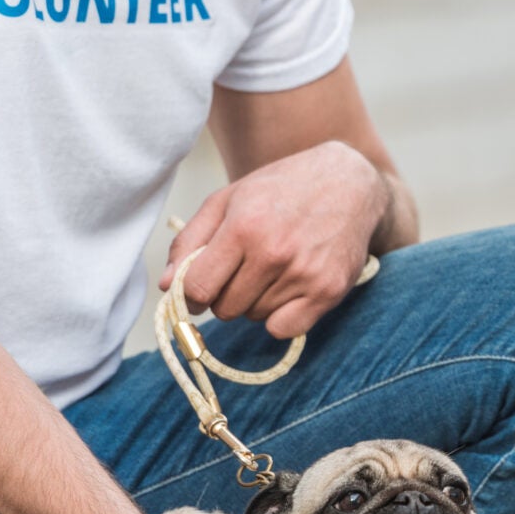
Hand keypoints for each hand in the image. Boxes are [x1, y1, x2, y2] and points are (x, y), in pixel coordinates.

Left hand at [165, 141, 388, 340]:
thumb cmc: (280, 189)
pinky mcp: (329, 291)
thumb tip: (165, 285)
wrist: (349, 182)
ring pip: (254, 317)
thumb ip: (191, 241)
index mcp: (244, 226)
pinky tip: (290, 287)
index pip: (197, 288)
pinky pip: (284, 330)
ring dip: (256, 300)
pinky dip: (281, 317)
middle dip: (226, 294)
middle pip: (225, 309)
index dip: (190, 294)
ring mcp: (305, 274)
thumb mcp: (228, 200)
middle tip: (244, 267)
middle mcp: (275, 253)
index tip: (199, 287)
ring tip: (275, 267)